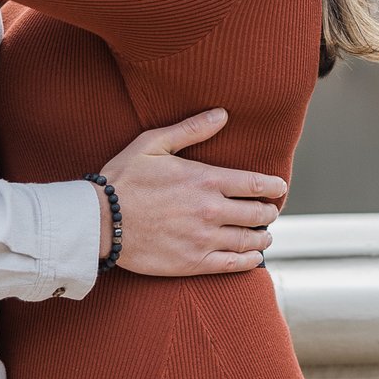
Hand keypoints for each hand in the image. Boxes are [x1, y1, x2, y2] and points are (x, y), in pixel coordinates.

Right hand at [100, 108, 283, 275]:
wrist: (99, 221)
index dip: (274, 186)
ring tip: (264, 235)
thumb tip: (222, 114)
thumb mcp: (153, 144)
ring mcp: (203, 239)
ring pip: (249, 240)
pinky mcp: (193, 262)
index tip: (280, 188)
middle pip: (258, 214)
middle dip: (269, 212)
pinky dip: (249, 261)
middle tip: (270, 212)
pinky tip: (254, 258)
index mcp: (205, 180)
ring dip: (262, 237)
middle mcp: (211, 211)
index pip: (255, 184)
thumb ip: (191, 129)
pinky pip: (233, 265)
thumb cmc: (124, 179)